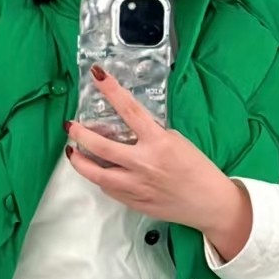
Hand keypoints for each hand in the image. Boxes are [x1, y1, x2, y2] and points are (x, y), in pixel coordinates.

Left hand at [65, 68, 252, 261]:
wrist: (208, 202)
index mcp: (158, 143)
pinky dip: (101, 178)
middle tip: (71, 126)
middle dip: (81, 134)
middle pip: (102, 148)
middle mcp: (144, 164)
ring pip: (98, 175)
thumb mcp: (176, 141)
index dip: (111, 90)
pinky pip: (110, 189)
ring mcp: (136, 186)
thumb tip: (128, 130)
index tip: (97, 75)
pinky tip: (97, 171)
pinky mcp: (134, 203)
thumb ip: (150, 135)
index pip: (129, 110)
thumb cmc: (196, 169)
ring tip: (72, 152)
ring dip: (80, 162)